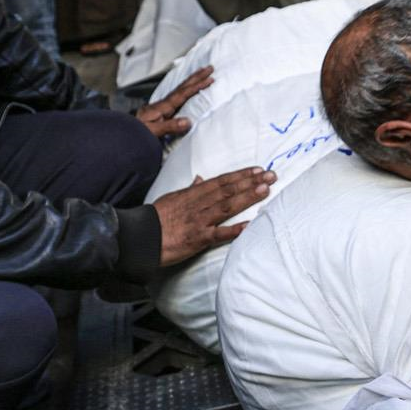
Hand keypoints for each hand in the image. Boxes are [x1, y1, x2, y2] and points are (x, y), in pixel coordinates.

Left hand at [135, 65, 211, 139]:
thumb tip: (188, 121)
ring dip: (191, 81)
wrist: (124, 134)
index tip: (209, 79)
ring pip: (179, 89)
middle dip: (196, 77)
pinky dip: (185, 89)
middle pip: (182, 87)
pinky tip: (186, 90)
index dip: (197, 86)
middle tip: (209, 68)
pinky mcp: (160, 110)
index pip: (183, 94)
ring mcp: (161, 106)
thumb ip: (170, 126)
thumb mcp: (154, 131)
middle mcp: (163, 103)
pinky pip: (177, 96)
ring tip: (201, 73)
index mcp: (163, 107)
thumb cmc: (137, 133)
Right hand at [152, 167, 274, 265]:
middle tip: (271, 175)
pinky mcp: (197, 239)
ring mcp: (199, 221)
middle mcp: (198, 205)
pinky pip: (218, 234)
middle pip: (228, 190)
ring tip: (265, 189)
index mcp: (192, 194)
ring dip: (247, 197)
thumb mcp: (172, 198)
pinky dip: (234, 229)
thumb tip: (201, 178)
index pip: (221, 181)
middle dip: (250, 182)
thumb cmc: (155, 219)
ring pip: (226, 206)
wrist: (140, 237)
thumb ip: (189, 189)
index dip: (241, 175)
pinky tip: (249, 225)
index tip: (258, 170)